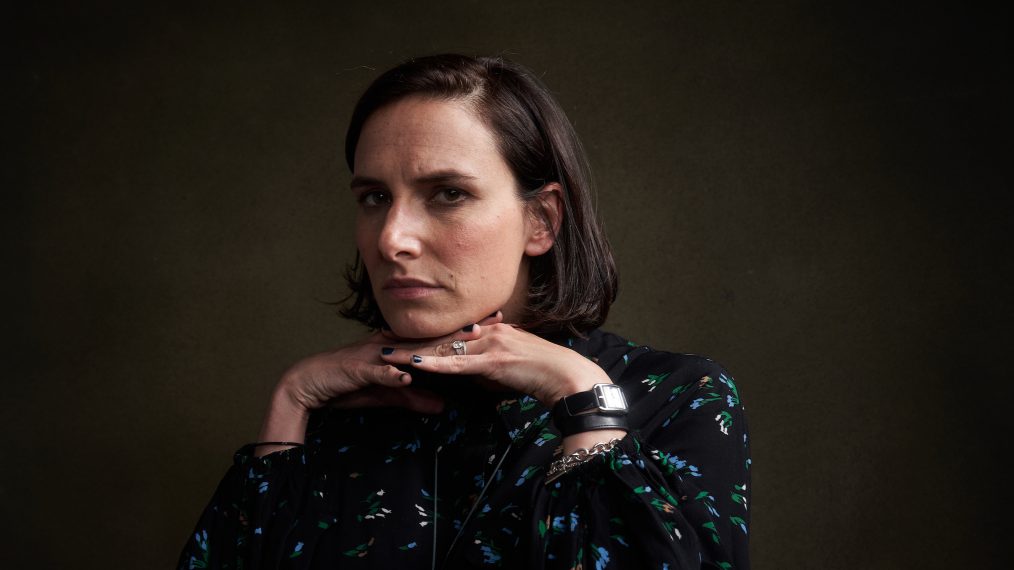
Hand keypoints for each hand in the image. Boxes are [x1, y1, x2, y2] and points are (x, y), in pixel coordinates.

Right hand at [254, 314, 503, 455]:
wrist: (310, 384)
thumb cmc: (350, 385)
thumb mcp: (388, 395)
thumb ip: (415, 398)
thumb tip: (443, 407)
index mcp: (399, 349)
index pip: (436, 340)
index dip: (462, 334)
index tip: (492, 327)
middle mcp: (390, 346)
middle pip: (430, 338)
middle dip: (459, 333)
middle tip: (490, 325)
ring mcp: (374, 355)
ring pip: (408, 351)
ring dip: (433, 350)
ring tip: (459, 346)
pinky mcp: (356, 369)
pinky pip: (377, 372)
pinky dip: (391, 375)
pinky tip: (405, 377)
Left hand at [379, 323, 612, 406]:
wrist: (569, 377)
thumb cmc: (545, 376)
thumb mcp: (512, 368)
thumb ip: (488, 367)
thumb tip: (469, 375)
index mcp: (493, 331)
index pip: (451, 333)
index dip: (424, 336)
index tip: (399, 337)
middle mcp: (489, 332)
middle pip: (441, 337)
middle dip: (409, 340)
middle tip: (381, 340)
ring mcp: (491, 344)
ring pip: (444, 348)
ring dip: (412, 352)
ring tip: (385, 353)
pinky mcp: (494, 361)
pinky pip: (458, 364)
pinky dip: (434, 365)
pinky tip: (413, 365)